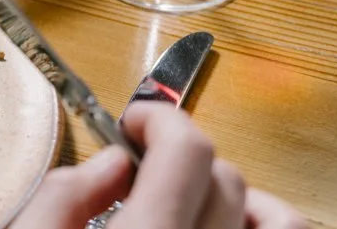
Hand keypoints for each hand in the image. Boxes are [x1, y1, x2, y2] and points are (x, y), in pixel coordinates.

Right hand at [9, 104, 306, 228]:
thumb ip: (61, 199)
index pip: (187, 148)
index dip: (158, 119)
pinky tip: (223, 224)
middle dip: (180, 154)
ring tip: (191, 198)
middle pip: (224, 173)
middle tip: (141, 169)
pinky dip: (264, 222)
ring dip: (235, 192)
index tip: (131, 124)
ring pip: (274, 215)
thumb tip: (108, 161)